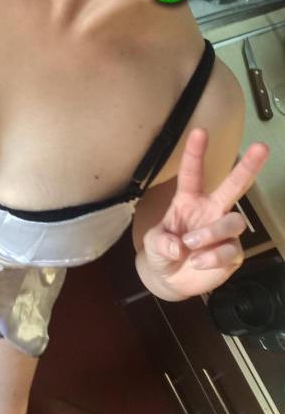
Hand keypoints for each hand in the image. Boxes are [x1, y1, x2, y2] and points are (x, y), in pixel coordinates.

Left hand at [141, 128, 269, 298]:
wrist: (170, 282)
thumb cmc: (161, 253)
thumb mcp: (152, 245)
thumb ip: (161, 242)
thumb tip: (178, 246)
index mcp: (188, 201)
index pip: (193, 174)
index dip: (196, 153)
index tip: (199, 131)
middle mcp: (211, 211)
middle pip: (234, 186)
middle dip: (248, 167)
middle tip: (261, 148)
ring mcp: (224, 232)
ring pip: (233, 221)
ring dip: (212, 233)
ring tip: (191, 245)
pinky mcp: (232, 254)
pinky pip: (231, 249)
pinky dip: (212, 257)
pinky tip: (197, 262)